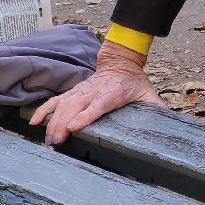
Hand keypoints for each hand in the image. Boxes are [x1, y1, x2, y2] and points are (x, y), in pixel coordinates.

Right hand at [31, 40, 164, 145]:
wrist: (120, 62)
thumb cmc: (134, 82)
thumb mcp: (148, 93)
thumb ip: (156, 108)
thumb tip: (171, 122)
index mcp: (113, 93)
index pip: (98, 106)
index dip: (85, 116)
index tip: (73, 127)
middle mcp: (94, 92)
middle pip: (75, 108)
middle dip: (63, 125)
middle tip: (56, 143)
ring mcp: (81, 91)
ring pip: (63, 105)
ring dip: (53, 122)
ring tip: (48, 140)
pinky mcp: (73, 92)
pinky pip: (56, 101)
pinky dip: (44, 111)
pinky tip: (34, 122)